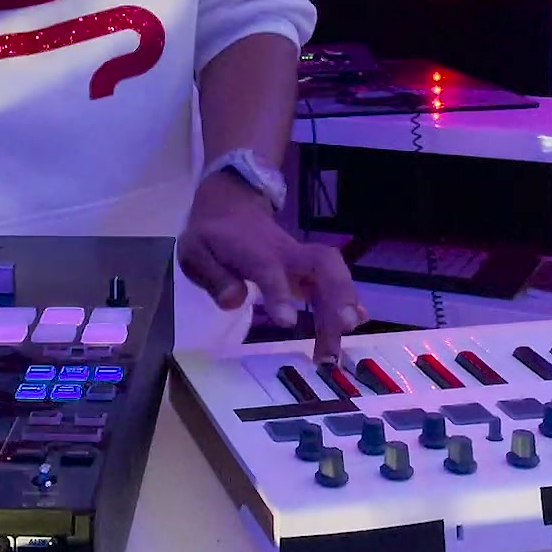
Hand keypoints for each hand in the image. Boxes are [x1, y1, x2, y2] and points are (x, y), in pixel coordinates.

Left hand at [178, 171, 365, 359]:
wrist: (231, 205)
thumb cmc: (212, 236)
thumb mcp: (195, 252)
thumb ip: (212, 277)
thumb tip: (233, 301)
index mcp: (254, 251)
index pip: (270, 270)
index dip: (279, 294)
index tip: (287, 323)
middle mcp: (286, 253)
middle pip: (321, 267)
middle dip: (333, 302)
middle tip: (331, 344)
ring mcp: (301, 258)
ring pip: (333, 273)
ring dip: (343, 307)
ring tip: (337, 347)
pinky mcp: (308, 267)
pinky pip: (334, 278)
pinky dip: (347, 299)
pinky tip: (356, 321)